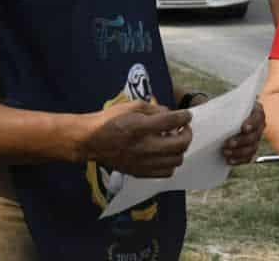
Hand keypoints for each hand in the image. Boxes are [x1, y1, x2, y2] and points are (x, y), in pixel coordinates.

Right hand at [78, 101, 192, 177]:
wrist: (90, 140)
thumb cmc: (110, 119)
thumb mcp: (132, 106)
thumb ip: (154, 109)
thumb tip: (171, 115)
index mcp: (140, 127)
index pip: (172, 121)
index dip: (184, 117)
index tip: (187, 115)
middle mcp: (143, 147)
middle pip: (180, 144)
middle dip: (187, 133)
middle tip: (184, 128)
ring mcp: (142, 163)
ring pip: (176, 160)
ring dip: (180, 149)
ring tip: (174, 141)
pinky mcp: (140, 172)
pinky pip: (166, 172)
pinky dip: (171, 162)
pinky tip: (166, 154)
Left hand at [222, 102, 265, 165]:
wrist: (221, 120)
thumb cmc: (222, 109)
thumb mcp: (222, 104)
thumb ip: (219, 105)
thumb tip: (208, 106)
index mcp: (255, 111)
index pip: (258, 116)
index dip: (252, 123)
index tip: (243, 128)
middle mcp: (258, 125)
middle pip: (255, 135)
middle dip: (241, 141)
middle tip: (228, 143)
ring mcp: (256, 138)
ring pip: (252, 148)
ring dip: (239, 152)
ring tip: (226, 152)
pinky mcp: (250, 149)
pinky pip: (248, 157)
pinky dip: (239, 160)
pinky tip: (229, 160)